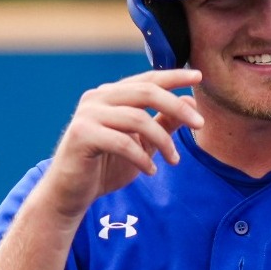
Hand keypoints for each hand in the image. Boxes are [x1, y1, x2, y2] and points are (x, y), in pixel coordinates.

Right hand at [35, 68, 201, 222]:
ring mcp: (87, 114)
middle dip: (177, 107)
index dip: (174, 76)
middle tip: (200, 125)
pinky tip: (150, 171)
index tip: (199, 76)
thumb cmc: (105, 167)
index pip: (147, 79)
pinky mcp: (81, 134)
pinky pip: (122, 142)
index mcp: (111, 95)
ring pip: (138, 118)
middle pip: (146, 92)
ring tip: (174, 160)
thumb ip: (163, 123)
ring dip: (163, 141)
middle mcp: (97, 98)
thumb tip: (189, 102)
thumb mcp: (142, 144)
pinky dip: (141, 158)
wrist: (71, 193)